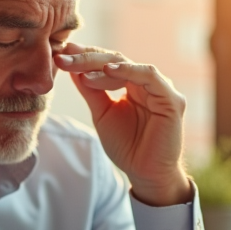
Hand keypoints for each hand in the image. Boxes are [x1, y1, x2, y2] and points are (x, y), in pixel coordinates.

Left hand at [54, 43, 192, 206]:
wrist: (145, 174)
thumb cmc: (127, 146)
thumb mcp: (102, 113)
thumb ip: (91, 90)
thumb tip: (72, 68)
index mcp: (132, 84)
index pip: (106, 63)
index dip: (83, 58)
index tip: (60, 55)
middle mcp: (146, 83)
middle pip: (115, 59)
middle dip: (87, 57)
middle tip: (63, 56)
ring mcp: (160, 89)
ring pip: (129, 64)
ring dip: (101, 63)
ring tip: (78, 65)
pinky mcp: (171, 99)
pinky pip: (149, 76)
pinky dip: (128, 70)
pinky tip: (108, 70)